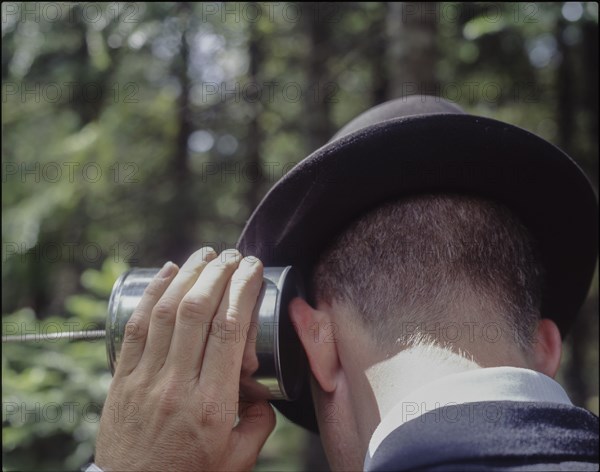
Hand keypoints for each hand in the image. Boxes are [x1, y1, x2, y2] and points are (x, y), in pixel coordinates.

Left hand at [95, 248, 275, 470]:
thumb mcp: (237, 459)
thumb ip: (259, 425)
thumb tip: (264, 396)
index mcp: (213, 403)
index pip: (228, 331)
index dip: (241, 292)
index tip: (252, 270)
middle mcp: (178, 384)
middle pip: (198, 312)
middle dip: (218, 274)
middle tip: (233, 255)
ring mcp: (147, 378)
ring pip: (167, 312)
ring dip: (188, 275)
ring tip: (205, 254)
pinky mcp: (123, 377)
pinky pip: (136, 327)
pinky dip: (152, 294)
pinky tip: (166, 272)